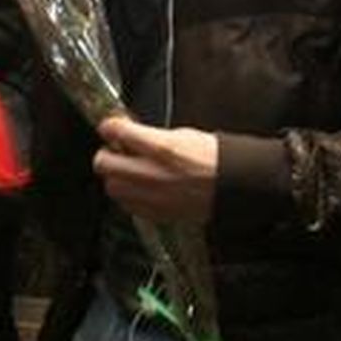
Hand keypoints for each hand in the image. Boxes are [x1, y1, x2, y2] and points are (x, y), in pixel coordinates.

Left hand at [93, 114, 217, 224]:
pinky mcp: (158, 213)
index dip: (110, 127)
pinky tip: (141, 188)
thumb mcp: (184, 135)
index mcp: (161, 148)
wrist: (238, 186)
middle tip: (116, 151)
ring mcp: (153, 196)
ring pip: (112, 187)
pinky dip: (129, 195)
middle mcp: (152, 173)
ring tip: (129, 171)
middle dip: (107, 154)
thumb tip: (131, 135)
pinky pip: (128, 205)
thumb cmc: (217, 158)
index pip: (116, 131)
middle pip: (103, 163)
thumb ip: (152, 136)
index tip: (111, 127)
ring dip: (117, 177)